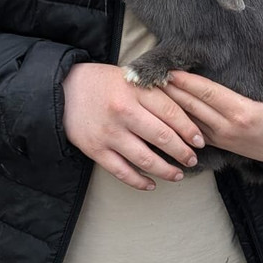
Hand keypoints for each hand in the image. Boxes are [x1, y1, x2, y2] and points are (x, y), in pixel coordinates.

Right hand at [62, 63, 204, 190]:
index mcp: (135, 91)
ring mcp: (108, 132)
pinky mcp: (94, 149)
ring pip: (145, 159)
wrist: (62, 88)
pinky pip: (122, 171)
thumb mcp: (131, 78)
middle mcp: (123, 112)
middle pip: (163, 138)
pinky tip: (152, 184)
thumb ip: (156, 92)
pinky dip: (139, 181)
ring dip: (166, 170)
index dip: (189, 130)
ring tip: (178, 174)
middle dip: (183, 152)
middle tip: (192, 159)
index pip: (172, 113)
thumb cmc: (104, 83)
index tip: (200, 141)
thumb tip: (189, 111)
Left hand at [162, 54, 262, 164]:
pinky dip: (176, 121)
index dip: (187, 81)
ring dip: (168, 106)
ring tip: (151, 92)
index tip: (170, 69)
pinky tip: (162, 112)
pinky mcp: (219, 144)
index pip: (208, 93)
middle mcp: (227, 127)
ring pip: (187, 121)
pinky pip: (192, 132)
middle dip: (170, 91)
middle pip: (191, 106)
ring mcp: (221, 138)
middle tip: (150, 76)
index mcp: (243, 112)